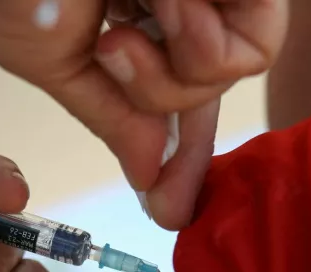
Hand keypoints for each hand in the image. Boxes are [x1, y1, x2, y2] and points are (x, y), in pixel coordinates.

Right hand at [0, 0, 287, 229]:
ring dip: (184, 60)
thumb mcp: (56, 62)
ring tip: (132, 14)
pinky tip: (162, 0)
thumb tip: (148, 175)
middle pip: (211, 85)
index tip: (172, 211)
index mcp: (135, 26)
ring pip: (238, 67)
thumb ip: (112, 116)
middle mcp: (176, 5)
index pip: (174, 99)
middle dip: (166, 91)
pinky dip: (201, 36)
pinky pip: (254, 41)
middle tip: (113, 46)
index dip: (180, 157)